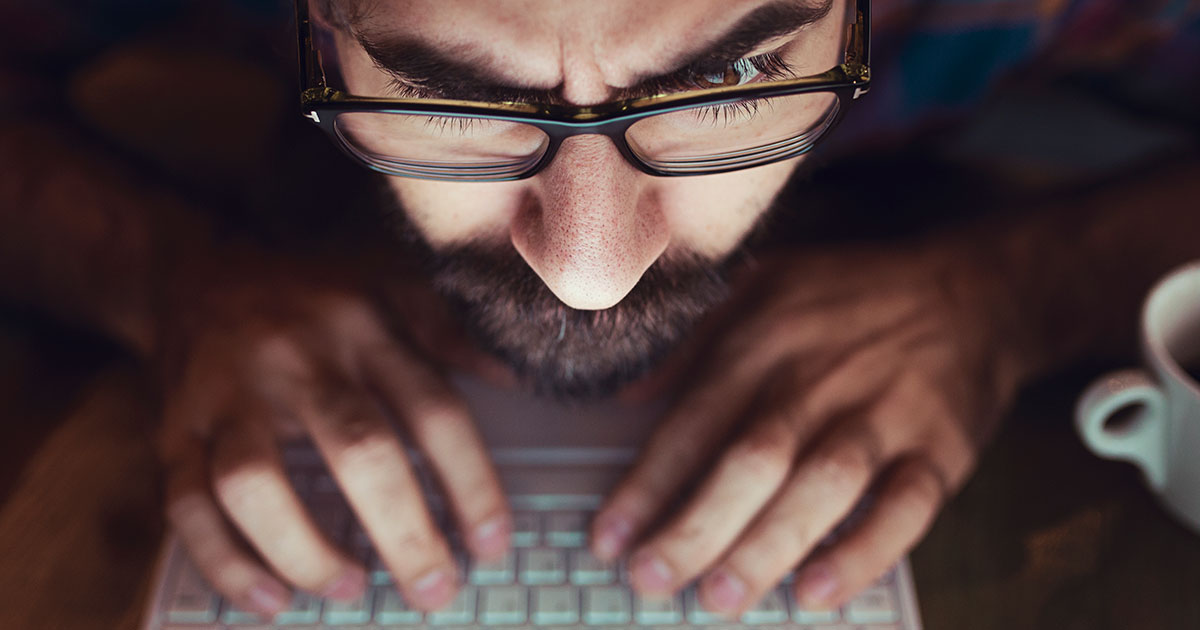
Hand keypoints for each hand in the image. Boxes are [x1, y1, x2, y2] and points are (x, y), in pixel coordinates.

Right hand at [153, 248, 509, 616]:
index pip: (433, 410)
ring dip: (304, 551)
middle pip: (357, 449)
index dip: (470, 483)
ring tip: (349, 588)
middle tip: (435, 591)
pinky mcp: (175, 428)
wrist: (194, 274)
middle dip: (404, 533)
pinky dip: (226, 563)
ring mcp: (228, 394)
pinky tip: (270, 600)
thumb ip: (447, 332)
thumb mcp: (388, 288)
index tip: (491, 544)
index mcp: (363, 326)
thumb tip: (514, 378)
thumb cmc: (310, 295)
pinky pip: (187, 505)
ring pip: (255, 483)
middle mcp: (296, 358)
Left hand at [592, 244, 1022, 615]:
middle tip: (651, 578)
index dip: (648, 483)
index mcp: (765, 339)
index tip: (609, 537)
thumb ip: (694, 342)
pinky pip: (905, 507)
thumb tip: (629, 397)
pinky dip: (864, 552)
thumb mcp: (763, 286)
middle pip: (753, 459)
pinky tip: (820, 591)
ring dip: (769, 546)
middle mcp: (820, 378)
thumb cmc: (851, 295)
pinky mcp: (940, 448)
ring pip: (822, 487)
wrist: (974, 290)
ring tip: (721, 597)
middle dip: (696, 526)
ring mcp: (884, 414)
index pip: (694, 419)